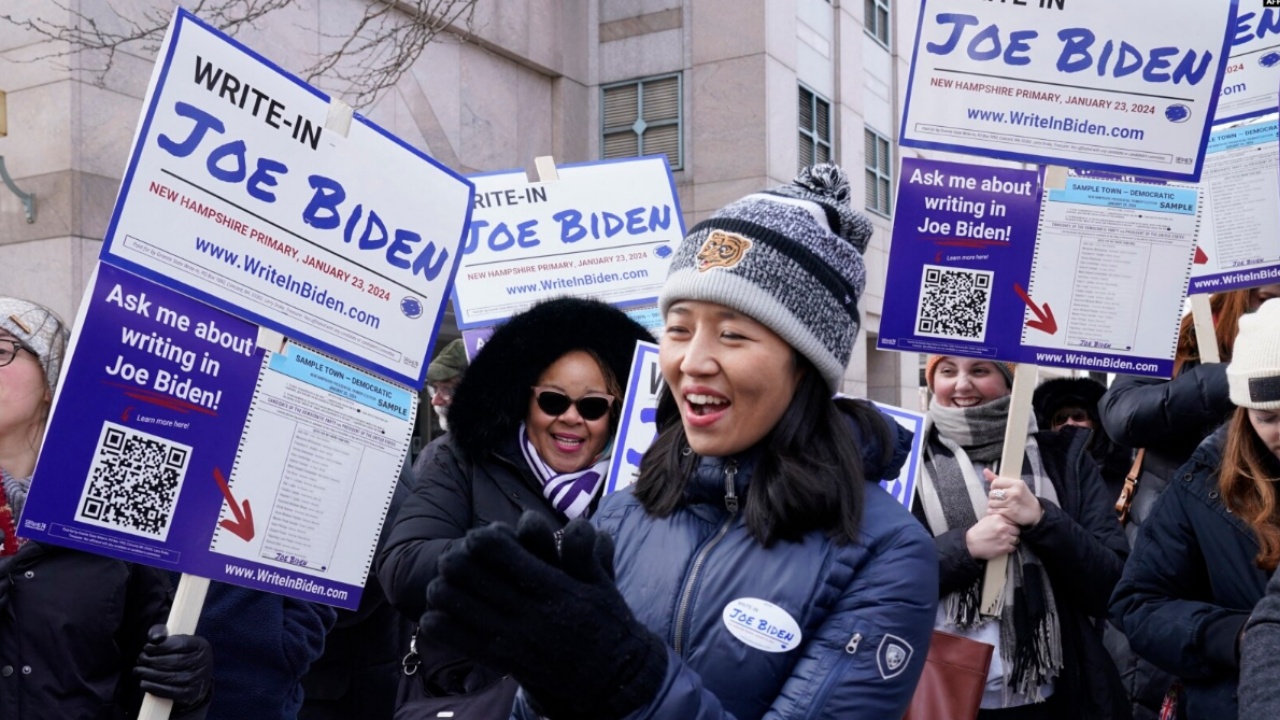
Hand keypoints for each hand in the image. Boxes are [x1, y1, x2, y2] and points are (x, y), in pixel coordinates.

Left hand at [133, 626, 212, 707]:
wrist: (197, 678)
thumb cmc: (182, 654)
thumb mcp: (177, 640)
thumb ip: (162, 633)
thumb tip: (154, 638)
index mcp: (201, 646)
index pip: (181, 643)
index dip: (161, 646)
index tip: (147, 647)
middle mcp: (203, 662)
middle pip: (174, 661)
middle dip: (152, 660)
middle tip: (140, 658)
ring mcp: (197, 679)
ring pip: (169, 676)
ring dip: (148, 673)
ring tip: (138, 670)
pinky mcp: (190, 694)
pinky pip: (168, 691)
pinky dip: (152, 687)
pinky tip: (143, 682)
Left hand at [421, 513, 666, 719]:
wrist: (612, 677)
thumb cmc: (607, 623)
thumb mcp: (603, 582)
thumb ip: (585, 552)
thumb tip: (577, 523)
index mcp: (550, 585)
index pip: (495, 549)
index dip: (480, 538)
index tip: (479, 537)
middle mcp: (527, 610)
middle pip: (466, 571)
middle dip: (455, 559)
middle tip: (455, 557)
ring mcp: (512, 637)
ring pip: (455, 602)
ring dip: (444, 588)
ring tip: (445, 584)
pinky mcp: (503, 660)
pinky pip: (457, 639)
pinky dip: (440, 624)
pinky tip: (439, 616)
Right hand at [965, 514, 1020, 559]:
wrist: (970, 544)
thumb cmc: (977, 532)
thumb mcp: (986, 520)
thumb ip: (998, 518)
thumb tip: (1007, 518)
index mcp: (999, 518)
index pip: (1013, 521)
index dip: (1010, 525)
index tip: (1008, 528)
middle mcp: (1003, 527)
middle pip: (1017, 530)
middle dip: (1012, 533)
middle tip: (1006, 535)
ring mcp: (1005, 538)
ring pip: (1016, 539)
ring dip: (1011, 541)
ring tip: (1003, 542)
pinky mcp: (1005, 548)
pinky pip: (1013, 548)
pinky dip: (1009, 548)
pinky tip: (1002, 547)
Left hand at [984, 469, 1043, 526]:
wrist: (1036, 513)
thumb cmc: (1023, 498)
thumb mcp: (1015, 486)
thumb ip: (999, 479)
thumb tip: (985, 471)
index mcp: (1017, 484)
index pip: (995, 482)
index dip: (994, 487)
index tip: (998, 490)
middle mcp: (1014, 492)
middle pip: (992, 493)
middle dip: (993, 497)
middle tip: (1000, 500)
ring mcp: (1012, 503)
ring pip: (991, 503)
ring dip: (993, 505)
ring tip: (1000, 506)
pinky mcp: (1009, 513)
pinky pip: (993, 511)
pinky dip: (993, 512)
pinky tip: (999, 511)